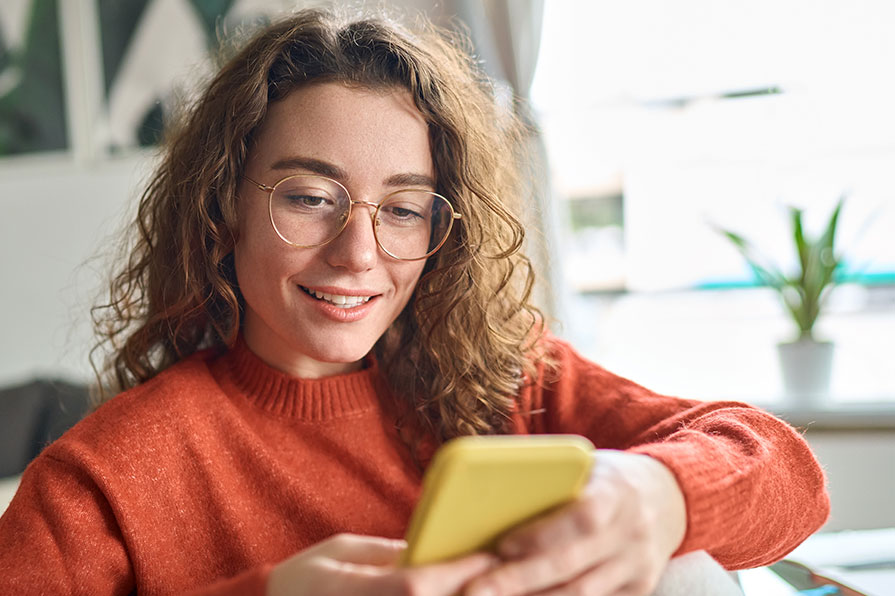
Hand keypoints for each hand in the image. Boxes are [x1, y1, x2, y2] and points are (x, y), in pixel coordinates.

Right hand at [267, 533, 496, 595]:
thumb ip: (387, 553)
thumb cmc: (304, 580)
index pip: (417, 585)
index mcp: (354, 592)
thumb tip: (434, 547)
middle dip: (483, 593)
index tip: (493, 552)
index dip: (459, 570)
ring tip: (510, 591)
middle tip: (519, 576)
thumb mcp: (340, 551)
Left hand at [464, 450, 686, 595]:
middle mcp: (632, 533)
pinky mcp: (639, 589)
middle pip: (572, 565)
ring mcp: (638, 566)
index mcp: (616, 492)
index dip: (542, 534)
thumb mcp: (586, 467)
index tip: (502, 545)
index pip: (582, 518)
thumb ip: (551, 482)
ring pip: (581, 594)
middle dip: (519, 580)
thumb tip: (490, 499)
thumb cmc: (607, 478)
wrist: (668, 497)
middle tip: (475, 590)